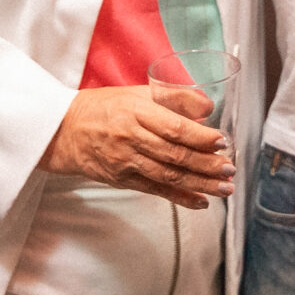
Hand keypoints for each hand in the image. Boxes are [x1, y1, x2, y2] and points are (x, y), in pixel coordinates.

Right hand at [40, 87, 234, 208]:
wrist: (64, 131)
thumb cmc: (104, 108)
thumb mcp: (136, 93)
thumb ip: (172, 97)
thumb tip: (207, 106)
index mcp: (135, 112)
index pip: (173, 127)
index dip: (200, 137)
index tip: (222, 141)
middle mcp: (130, 138)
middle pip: (174, 155)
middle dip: (206, 164)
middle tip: (230, 169)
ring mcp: (125, 162)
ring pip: (168, 175)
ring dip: (200, 184)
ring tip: (224, 188)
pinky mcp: (122, 179)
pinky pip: (156, 190)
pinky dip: (180, 197)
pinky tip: (201, 201)